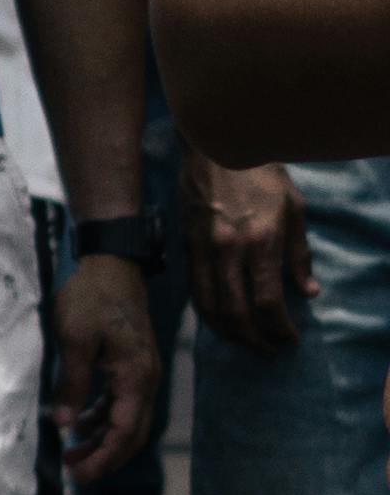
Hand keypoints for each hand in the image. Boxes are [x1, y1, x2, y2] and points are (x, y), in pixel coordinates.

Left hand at [54, 254, 159, 473]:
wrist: (113, 264)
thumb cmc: (91, 297)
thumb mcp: (74, 339)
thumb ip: (72, 384)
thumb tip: (64, 424)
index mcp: (136, 377)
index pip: (124, 433)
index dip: (103, 458)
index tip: (79, 475)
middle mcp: (147, 381)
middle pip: (132, 434)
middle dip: (105, 457)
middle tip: (75, 472)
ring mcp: (143, 373)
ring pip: (128, 421)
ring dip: (103, 439)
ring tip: (72, 452)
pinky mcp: (134, 365)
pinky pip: (122, 403)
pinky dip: (104, 418)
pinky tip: (81, 423)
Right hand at [186, 156, 311, 354]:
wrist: (217, 145)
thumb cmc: (262, 174)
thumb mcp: (294, 209)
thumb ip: (299, 255)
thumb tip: (308, 292)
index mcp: (261, 241)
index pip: (268, 302)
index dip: (279, 328)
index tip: (290, 339)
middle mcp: (230, 250)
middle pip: (237, 312)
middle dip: (256, 340)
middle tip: (270, 350)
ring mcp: (204, 248)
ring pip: (210, 306)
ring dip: (229, 333)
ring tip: (246, 341)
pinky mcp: (187, 244)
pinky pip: (194, 289)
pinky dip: (207, 313)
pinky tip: (220, 321)